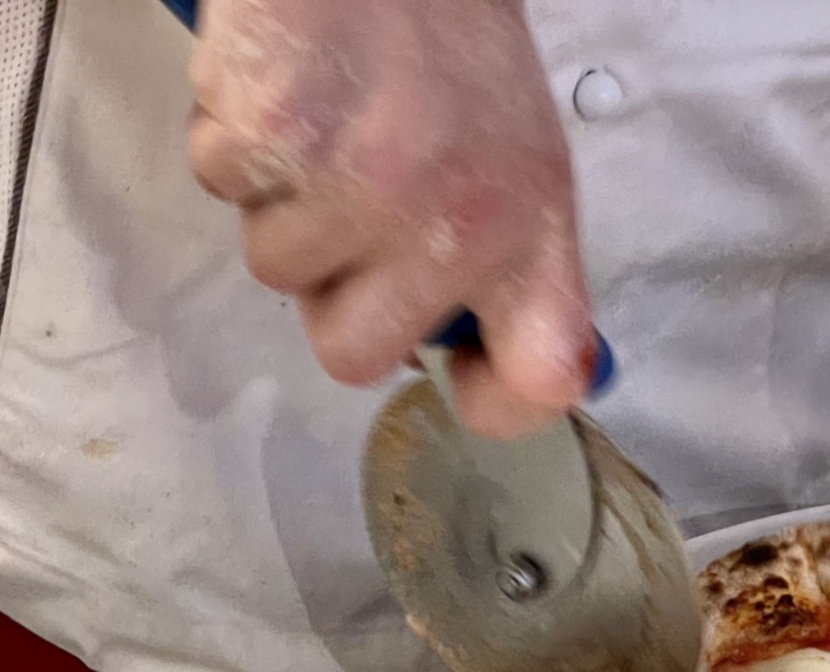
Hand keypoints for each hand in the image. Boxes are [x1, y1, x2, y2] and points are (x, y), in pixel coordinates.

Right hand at [185, 0, 592, 436]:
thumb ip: (505, 266)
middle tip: (357, 208)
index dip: (495, 401)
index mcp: (534, 231)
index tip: (466, 379)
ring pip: (274, 270)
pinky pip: (221, 185)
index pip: (541, 375)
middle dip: (336, 293)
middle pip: (352, 353)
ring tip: (327, 124)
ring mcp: (363, 184)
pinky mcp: (274, 136)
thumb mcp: (521, 160)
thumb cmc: (449, 44)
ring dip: (283, 206)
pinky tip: (285, 87)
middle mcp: (457, 222)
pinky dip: (234, 140)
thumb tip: (473, 360)